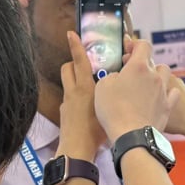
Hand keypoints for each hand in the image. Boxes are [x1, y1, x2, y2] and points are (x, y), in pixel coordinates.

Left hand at [59, 31, 106, 158]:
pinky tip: (87, 109)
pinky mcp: (64, 114)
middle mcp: (73, 92)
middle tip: (87, 66)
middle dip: (74, 63)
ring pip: (67, 83)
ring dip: (75, 81)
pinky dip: (77, 99)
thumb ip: (113, 95)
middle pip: (68, 68)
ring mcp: (66, 103)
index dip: (75, 46)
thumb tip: (120, 85)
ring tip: (90, 87)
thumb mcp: (108, 108)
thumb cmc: (96, 132)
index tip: (71, 33)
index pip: (79, 61)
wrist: (76, 151)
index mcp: (84, 88)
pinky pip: (70, 100)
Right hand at [94, 39, 176, 141]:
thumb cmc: (114, 110)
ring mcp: (163, 91)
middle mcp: (154, 75)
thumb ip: (112, 74)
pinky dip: (167, 92)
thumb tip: (118, 75)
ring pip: (165, 74)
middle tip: (131, 72)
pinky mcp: (167, 106)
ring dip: (157, 75)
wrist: (132, 135)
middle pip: (153, 61)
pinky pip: (173, 93)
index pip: (143, 45)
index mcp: (138, 66)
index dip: (136, 45)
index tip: (129, 49)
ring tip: (146, 84)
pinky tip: (159, 96)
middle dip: (143, 63)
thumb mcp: (102, 86)